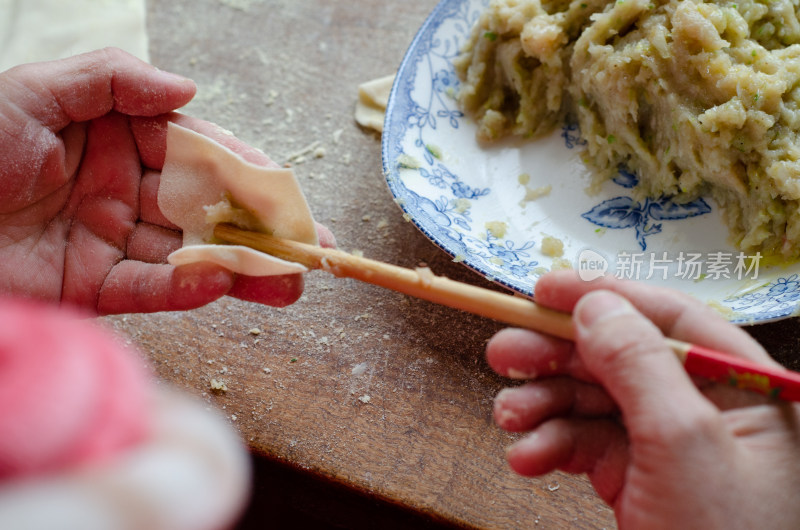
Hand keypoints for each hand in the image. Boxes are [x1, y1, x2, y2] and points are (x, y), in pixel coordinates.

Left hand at [0, 48, 332, 314]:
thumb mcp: (35, 89)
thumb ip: (115, 79)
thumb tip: (190, 90)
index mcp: (119, 139)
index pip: (199, 155)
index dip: (247, 173)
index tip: (288, 191)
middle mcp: (125, 191)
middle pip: (209, 212)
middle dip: (264, 230)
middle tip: (314, 248)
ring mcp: (112, 241)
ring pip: (191, 255)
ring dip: (244, 269)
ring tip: (294, 281)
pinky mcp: (91, 287)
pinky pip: (147, 289)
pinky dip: (185, 289)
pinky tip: (220, 283)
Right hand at [486, 270, 799, 528]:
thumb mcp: (683, 444)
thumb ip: (638, 365)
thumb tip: (594, 304)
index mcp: (741, 388)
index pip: (667, 318)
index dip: (603, 296)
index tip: (543, 290)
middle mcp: (703, 410)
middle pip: (617, 358)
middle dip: (555, 358)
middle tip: (501, 354)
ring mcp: (665, 447)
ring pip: (590, 402)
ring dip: (542, 407)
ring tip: (507, 420)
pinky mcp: (633, 480)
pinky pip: (582, 446)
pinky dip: (549, 448)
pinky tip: (527, 460)